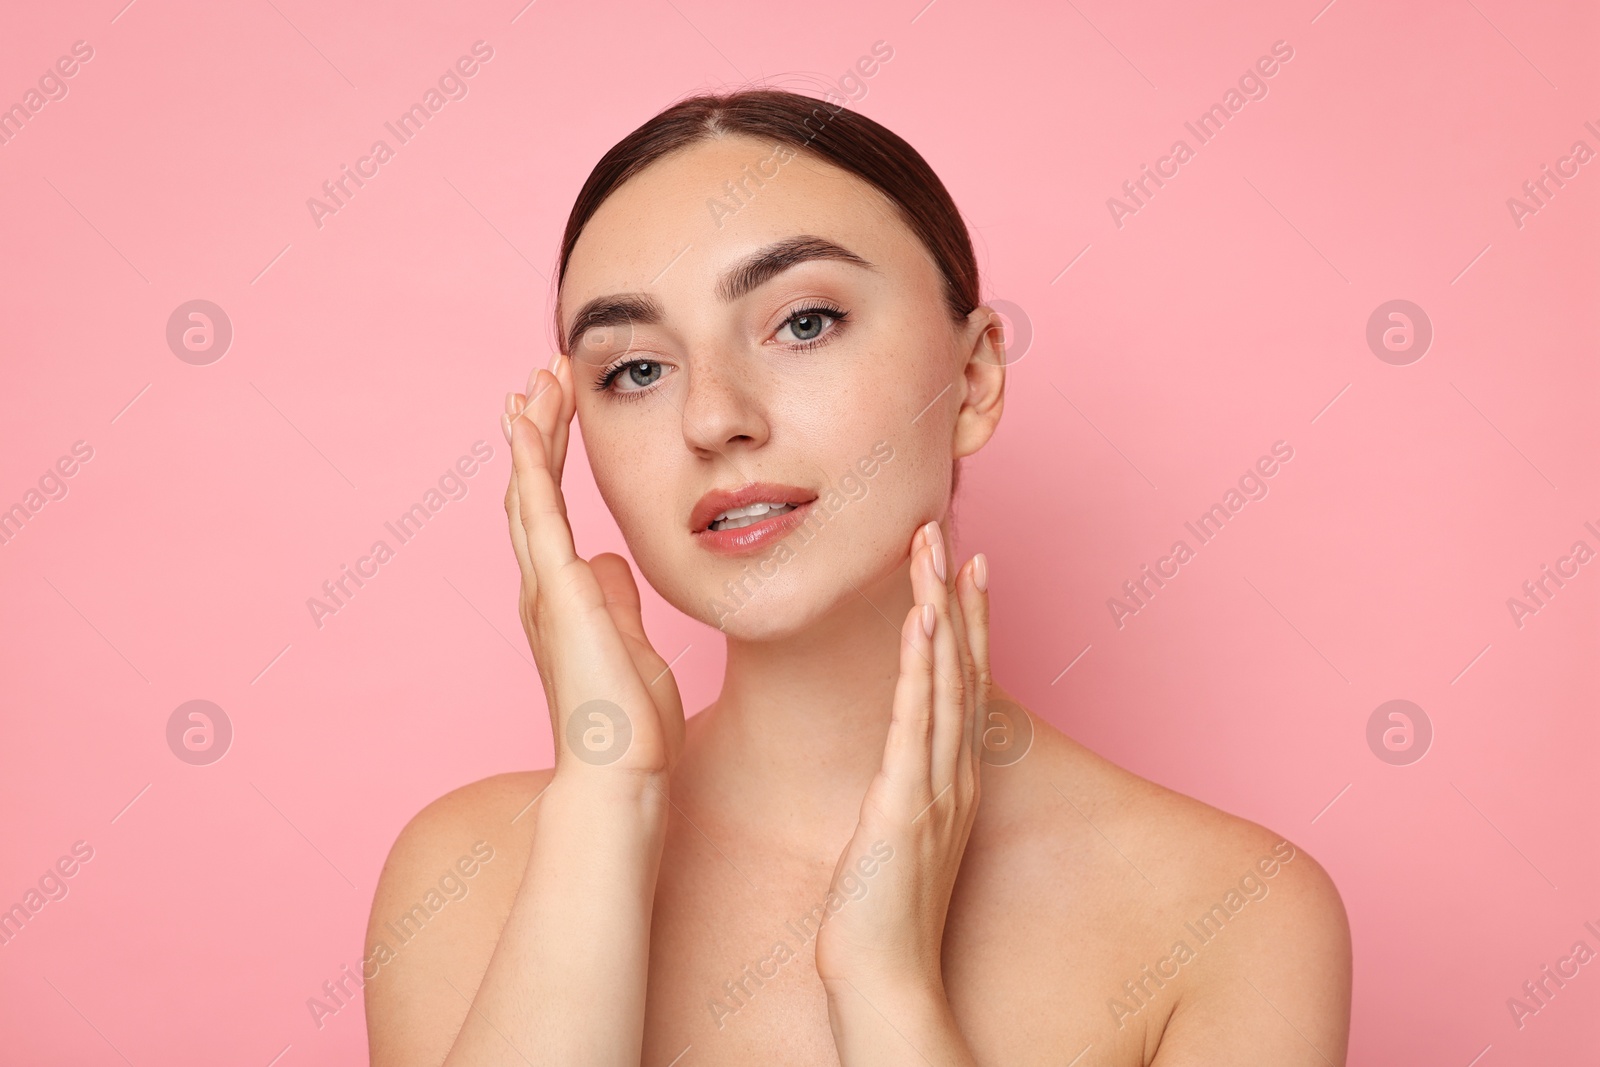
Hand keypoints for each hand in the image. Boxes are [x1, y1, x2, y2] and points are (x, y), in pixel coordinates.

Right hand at [501, 356, 685, 782]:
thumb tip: (611, 562)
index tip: (561, 412)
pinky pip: (538, 511)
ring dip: (534, 431)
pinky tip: (526, 420)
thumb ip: (616, 601)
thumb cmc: (630, 725)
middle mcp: (544, 586)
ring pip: (529, 490)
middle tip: (543, 376)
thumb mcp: (631, 646)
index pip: (554, 512)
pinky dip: (529, 462)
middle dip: (540, 430)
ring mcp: (545, 586)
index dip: (555, 459)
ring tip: (536, 380)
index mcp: (563, 598)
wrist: (619, 770)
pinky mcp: (557, 588)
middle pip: (533, 491)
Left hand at [814, 519, 989, 1004]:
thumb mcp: (899, 835)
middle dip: (954, 594)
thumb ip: (902, 791)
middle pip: (961, 665)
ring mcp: (935, 786)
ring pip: (943, 680)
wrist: (886, 978)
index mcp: (952, 776)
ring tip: (932, 550)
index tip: (961, 565)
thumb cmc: (882, 913)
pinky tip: (919, 622)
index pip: (964, 681)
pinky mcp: (906, 804)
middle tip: (945, 531)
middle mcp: (955, 772)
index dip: (966, 620)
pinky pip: (913, 721)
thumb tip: (893, 765)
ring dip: (939, 609)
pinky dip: (919, 666)